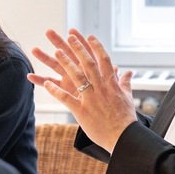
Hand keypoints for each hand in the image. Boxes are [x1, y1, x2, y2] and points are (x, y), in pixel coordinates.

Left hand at [29, 30, 136, 152]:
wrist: (124, 137)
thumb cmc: (126, 118)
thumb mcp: (127, 97)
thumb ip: (126, 83)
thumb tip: (129, 72)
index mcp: (112, 84)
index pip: (104, 60)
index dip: (96, 46)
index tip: (89, 36)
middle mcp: (101, 88)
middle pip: (89, 64)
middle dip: (78, 49)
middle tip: (68, 37)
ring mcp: (91, 99)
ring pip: (77, 77)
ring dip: (66, 63)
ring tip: (56, 52)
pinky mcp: (82, 111)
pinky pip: (66, 99)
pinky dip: (55, 91)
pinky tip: (45, 84)